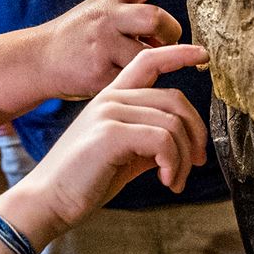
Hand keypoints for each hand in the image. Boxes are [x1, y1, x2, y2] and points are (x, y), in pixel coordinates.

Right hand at [0, 43, 209, 242]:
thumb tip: (184, 145)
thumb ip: (150, 142)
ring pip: (173, 124)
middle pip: (174, 99)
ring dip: (184, 159)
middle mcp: (111, 99)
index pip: (148, 61)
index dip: (179, 54)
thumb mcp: (124, 155)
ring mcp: (109, 113)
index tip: (204, 56)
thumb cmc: (84, 180)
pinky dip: (173, 164)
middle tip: (197, 163)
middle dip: (196, 133)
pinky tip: (165, 180)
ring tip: (174, 181)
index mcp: (112, 98)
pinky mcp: (111, 133)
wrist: (49, 200)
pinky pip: (163, 140)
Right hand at [32, 0, 191, 102]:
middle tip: (167, 41)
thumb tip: (170, 36)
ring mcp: (103, 44)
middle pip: (153, 18)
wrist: (39, 59)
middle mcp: (108, 17)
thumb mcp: (101, 11)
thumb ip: (133, 15)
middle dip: (170, 31)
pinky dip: (135, 81)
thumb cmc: (80, 36)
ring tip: (139, 63)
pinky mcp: (100, 72)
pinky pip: (134, 78)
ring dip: (153, 61)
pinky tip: (120, 77)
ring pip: (147, 53)